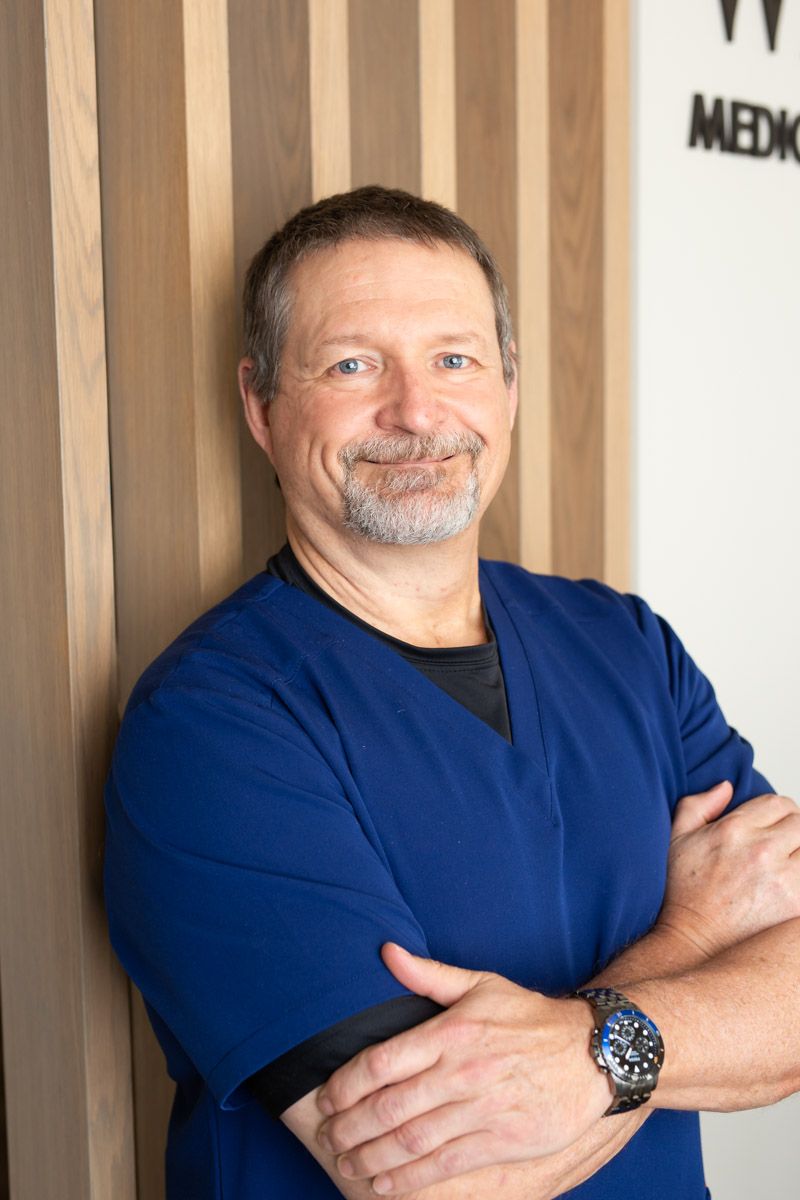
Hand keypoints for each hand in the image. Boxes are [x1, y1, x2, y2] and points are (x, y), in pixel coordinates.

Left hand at [315, 944, 611, 1194]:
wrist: (594, 1051)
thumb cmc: (531, 1018)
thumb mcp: (482, 985)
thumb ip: (428, 975)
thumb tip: (386, 952)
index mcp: (451, 1031)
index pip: (382, 1061)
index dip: (344, 1085)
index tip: (324, 1100)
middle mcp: (461, 1071)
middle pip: (389, 1106)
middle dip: (349, 1127)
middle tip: (327, 1138)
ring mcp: (482, 1108)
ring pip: (412, 1140)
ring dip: (371, 1157)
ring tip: (346, 1164)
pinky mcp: (503, 1140)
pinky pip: (445, 1165)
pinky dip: (410, 1180)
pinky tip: (385, 1185)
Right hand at [658, 782, 799, 959]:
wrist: (694, 941)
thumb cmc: (685, 892)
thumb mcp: (677, 839)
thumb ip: (698, 804)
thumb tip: (727, 787)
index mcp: (734, 829)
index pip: (779, 803)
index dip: (777, 814)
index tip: (771, 829)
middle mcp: (762, 850)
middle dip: (793, 831)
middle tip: (782, 848)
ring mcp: (784, 879)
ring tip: (786, 866)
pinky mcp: (797, 904)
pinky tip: (789, 884)